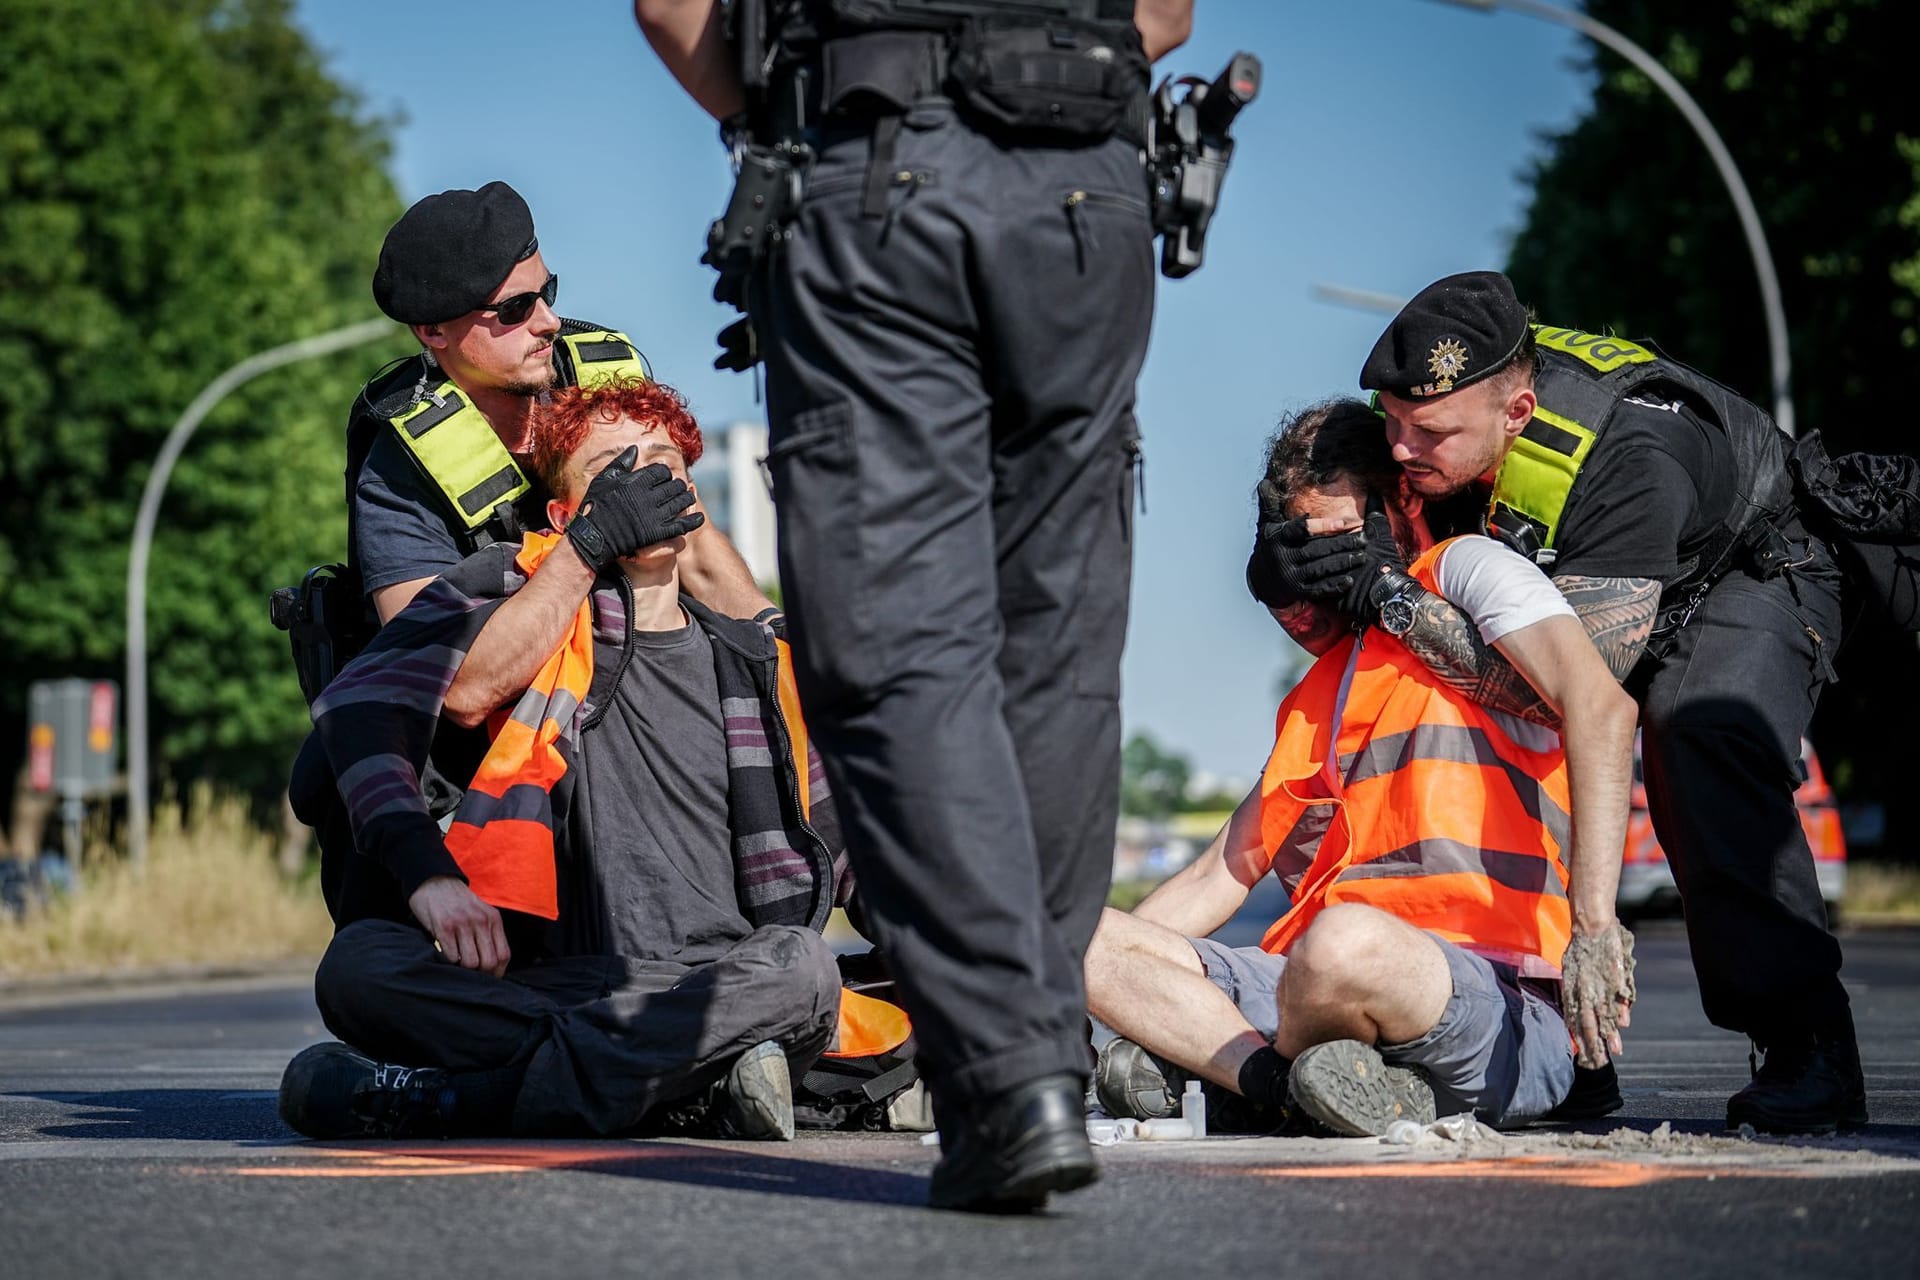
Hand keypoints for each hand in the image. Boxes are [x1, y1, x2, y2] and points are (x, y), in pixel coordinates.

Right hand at [408, 876, 509, 976]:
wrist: (434, 881)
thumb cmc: (457, 902)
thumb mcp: (481, 912)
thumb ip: (488, 933)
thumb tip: (492, 965)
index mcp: (493, 919)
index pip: (504, 954)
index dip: (497, 972)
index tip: (489, 978)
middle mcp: (481, 921)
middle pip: (489, 961)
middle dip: (480, 974)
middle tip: (471, 974)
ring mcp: (462, 924)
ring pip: (471, 962)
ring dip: (463, 969)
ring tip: (457, 962)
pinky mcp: (443, 927)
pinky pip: (451, 956)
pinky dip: (448, 961)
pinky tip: (445, 953)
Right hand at [565, 445, 706, 570]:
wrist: (594, 536)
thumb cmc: (596, 506)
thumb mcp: (604, 479)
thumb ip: (622, 463)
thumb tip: (635, 448)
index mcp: (636, 481)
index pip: (661, 472)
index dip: (664, 473)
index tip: (663, 477)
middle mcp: (647, 496)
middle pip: (673, 486)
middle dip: (677, 486)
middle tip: (678, 488)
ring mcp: (654, 515)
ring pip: (679, 503)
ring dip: (686, 499)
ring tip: (687, 498)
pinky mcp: (657, 532)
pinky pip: (681, 525)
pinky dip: (692, 521)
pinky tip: (699, 518)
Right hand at [1246, 494, 1404, 618]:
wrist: (1262, 581)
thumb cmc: (1271, 547)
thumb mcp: (1267, 526)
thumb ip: (1270, 505)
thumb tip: (1265, 482)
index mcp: (1279, 538)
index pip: (1301, 530)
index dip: (1322, 526)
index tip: (1344, 521)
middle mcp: (1284, 557)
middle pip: (1316, 550)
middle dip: (1341, 544)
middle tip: (1363, 539)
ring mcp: (1291, 576)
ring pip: (1320, 568)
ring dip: (1342, 562)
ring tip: (1361, 556)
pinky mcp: (1298, 591)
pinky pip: (1318, 588)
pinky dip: (1334, 585)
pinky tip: (1349, 580)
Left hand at [1560, 921, 1635, 1067]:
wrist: (1591, 928)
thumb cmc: (1581, 952)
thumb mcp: (1571, 975)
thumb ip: (1575, 996)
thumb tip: (1575, 1018)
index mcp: (1572, 992)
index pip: (1574, 1021)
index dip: (1580, 1039)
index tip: (1584, 1057)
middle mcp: (1584, 991)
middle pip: (1588, 1022)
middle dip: (1594, 1044)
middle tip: (1599, 1063)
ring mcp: (1599, 985)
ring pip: (1604, 1014)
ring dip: (1610, 1034)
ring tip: (1615, 1051)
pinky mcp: (1614, 977)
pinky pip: (1618, 997)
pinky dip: (1621, 1011)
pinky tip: (1623, 1025)